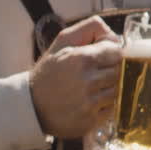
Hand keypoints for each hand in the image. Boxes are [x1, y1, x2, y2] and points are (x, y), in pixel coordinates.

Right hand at [28, 16, 121, 138]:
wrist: (32, 106)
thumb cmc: (50, 71)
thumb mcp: (63, 42)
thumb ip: (90, 29)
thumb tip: (115, 36)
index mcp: (82, 59)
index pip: (117, 52)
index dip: (110, 53)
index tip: (99, 57)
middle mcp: (87, 82)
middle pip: (119, 71)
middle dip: (109, 70)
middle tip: (93, 73)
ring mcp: (89, 104)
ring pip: (117, 90)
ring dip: (107, 88)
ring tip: (90, 87)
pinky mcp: (90, 121)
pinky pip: (111, 109)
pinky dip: (104, 105)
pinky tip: (88, 101)